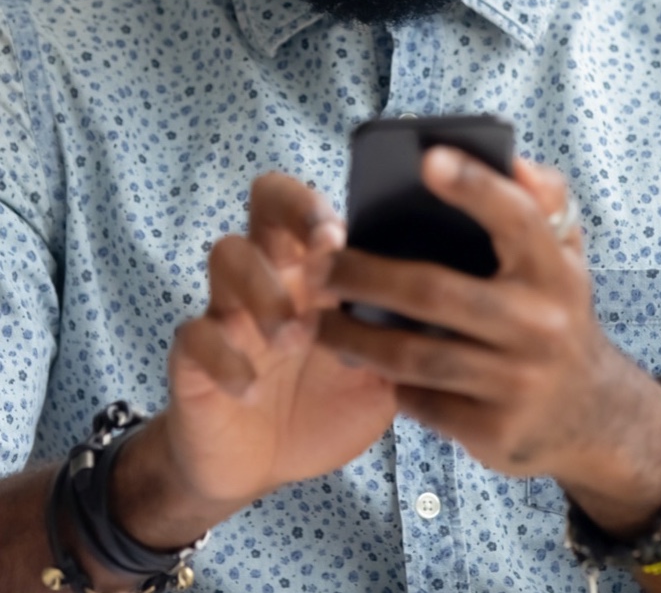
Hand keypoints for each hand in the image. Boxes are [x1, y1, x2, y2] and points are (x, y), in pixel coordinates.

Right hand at [158, 173, 396, 508]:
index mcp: (318, 266)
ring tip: (293, 335)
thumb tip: (460, 303)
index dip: (321, 203)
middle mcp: (273, 271)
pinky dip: (224, 357)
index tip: (343, 233)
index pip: (313, 201)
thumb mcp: (381, 368)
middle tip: (322, 249)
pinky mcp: (194, 357)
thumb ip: (407, 334)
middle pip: (265, 200)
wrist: (263, 465)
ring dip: (263, 289)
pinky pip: (195, 336)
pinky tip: (250, 387)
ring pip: (227, 255)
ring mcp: (229, 308)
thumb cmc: (329, 400)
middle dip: (292, 211)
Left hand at [317, 151, 660, 506]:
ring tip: (317, 321)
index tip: (428, 159)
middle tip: (318, 266)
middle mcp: (541, 324)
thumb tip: (516, 163)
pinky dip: (388, 382)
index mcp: (555, 270)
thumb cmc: (558, 311)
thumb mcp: (565, 255)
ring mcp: (517, 382)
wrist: (591, 414)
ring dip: (354, 337)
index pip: (517, 218)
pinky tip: (367, 365)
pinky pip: (420, 401)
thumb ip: (544, 202)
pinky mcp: (492, 430)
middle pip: (434, 292)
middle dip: (364, 276)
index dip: (475, 187)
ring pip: (414, 355)